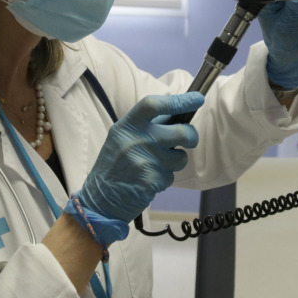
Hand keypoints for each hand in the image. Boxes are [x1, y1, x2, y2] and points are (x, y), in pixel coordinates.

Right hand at [77, 92, 204, 225]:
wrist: (100, 199)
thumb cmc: (115, 164)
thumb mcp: (121, 137)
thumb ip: (145, 125)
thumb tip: (178, 112)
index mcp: (128, 125)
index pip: (155, 105)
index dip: (180, 101)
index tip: (197, 98)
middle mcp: (137, 140)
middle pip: (182, 132)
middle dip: (192, 136)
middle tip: (189, 139)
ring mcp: (145, 161)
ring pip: (181, 157)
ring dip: (175, 162)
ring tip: (155, 165)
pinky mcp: (152, 181)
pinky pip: (171, 177)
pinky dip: (164, 179)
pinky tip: (148, 180)